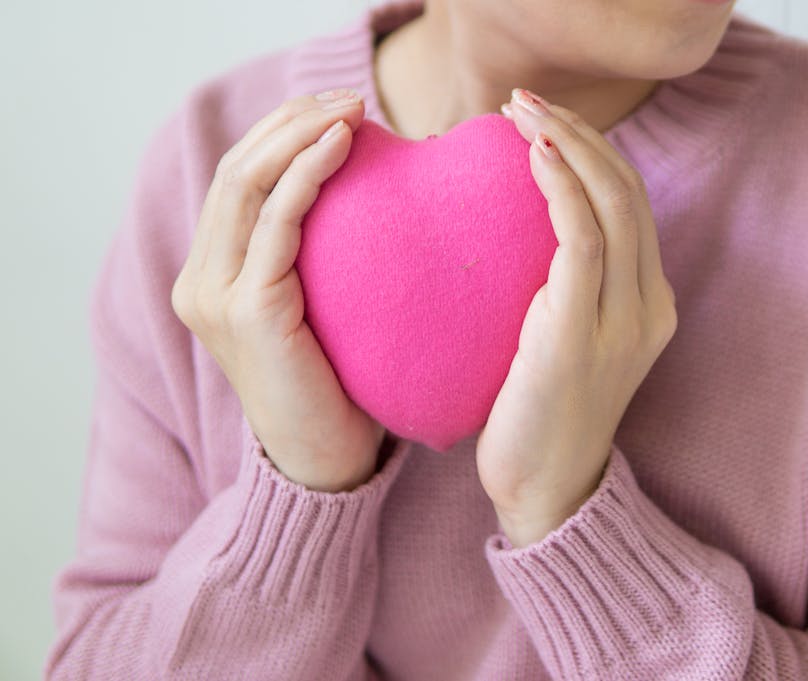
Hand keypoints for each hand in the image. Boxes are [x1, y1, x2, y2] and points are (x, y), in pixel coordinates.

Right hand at [171, 89, 383, 491]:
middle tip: (350, 97)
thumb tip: (376, 192)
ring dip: (300, 135)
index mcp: (213, 276)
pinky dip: (307, 175)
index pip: (240, 180)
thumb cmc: (341, 385)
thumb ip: (320, 257)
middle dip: (292, 121)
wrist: (328, 460)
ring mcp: (215, 295)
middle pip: (236, 169)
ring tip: (351, 109)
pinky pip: (275, 222)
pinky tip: (343, 147)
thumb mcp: (323, 307)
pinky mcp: (245, 310)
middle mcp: (200, 280)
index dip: (283, 132)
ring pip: (246, 184)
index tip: (338, 106)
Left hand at [476, 88, 677, 546]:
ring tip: (520, 111)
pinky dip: (562, 189)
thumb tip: (521, 237)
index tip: (543, 121)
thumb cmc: (542, 417)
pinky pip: (583, 242)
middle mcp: (649, 307)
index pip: (632, 205)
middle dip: (581, 132)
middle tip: (526, 101)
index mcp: (651, 305)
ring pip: (613, 204)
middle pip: (629, 192)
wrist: (546, 493)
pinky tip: (534, 155)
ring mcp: (623, 322)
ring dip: (568, 145)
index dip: (594, 151)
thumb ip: (565, 292)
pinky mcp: (582, 336)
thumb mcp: (567, 343)